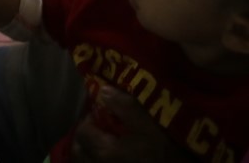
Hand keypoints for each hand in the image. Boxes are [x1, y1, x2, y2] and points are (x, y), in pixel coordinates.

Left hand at [70, 87, 190, 162]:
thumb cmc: (169, 151)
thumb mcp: (150, 123)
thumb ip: (124, 106)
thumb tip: (103, 92)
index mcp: (105, 152)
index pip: (82, 132)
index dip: (89, 119)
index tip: (101, 114)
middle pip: (79, 153)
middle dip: (84, 139)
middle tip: (100, 130)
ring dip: (91, 154)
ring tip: (107, 145)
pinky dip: (101, 162)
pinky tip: (118, 157)